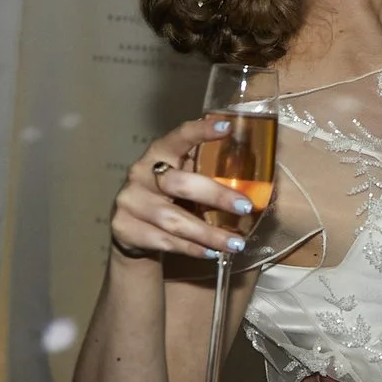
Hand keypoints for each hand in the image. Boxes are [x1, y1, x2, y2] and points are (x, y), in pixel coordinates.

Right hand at [110, 117, 259, 261]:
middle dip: (216, 196)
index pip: (179, 137)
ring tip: (236, 244)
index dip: (201, 131)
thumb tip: (256, 179)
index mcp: (158, 153)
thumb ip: (205, 172)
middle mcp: (140, 173)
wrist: (130, 230)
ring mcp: (129, 201)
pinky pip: (165, 241)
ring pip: (174, 220)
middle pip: (180, 184)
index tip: (227, 128)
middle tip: (245, 206)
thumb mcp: (183, 178)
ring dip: (209, 234)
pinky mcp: (124, 228)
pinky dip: (192, 248)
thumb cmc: (169, 197)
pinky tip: (211, 253)